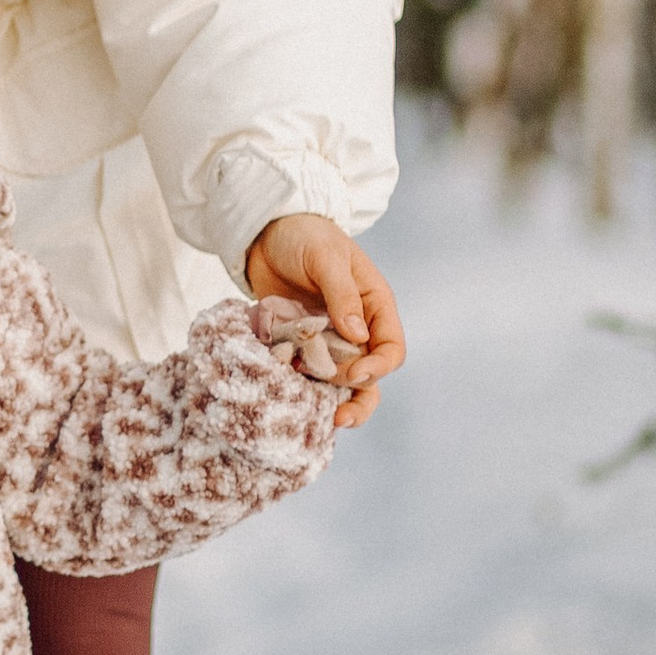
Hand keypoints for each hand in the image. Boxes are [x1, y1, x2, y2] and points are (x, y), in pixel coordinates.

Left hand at [243, 213, 403, 431]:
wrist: (265, 232)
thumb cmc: (304, 236)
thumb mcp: (326, 258)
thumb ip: (342, 295)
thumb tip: (358, 337)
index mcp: (374, 307)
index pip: (390, 349)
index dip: (378, 367)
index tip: (356, 373)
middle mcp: (355, 330)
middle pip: (369, 376)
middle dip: (358, 396)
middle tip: (338, 413)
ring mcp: (326, 340)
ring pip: (339, 382)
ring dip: (334, 401)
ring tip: (324, 422)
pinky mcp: (298, 345)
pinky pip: (305, 374)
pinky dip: (301, 388)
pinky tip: (289, 399)